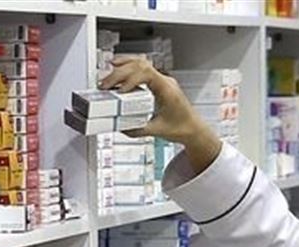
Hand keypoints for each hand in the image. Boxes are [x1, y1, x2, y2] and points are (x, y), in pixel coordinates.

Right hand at [100, 57, 221, 173]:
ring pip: (141, 62)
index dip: (129, 79)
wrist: (193, 128)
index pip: (147, 74)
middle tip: (104, 84)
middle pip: (140, 65)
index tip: (118, 91)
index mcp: (167, 89)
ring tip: (108, 71)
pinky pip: (142, 68)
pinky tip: (118, 69)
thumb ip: (136, 129)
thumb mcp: (156, 131)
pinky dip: (129, 67)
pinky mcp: (157, 83)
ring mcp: (161, 80)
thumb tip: (119, 126)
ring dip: (123, 65)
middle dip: (120, 72)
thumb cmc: (182, 127)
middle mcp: (165, 81)